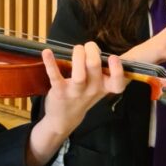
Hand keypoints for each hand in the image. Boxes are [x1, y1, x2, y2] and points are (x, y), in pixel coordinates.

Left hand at [26, 43, 126, 165]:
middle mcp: (92, 89)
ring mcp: (75, 92)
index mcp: (104, 87)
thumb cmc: (84, 96)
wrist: (65, 118)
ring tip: (77, 49)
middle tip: (88, 47)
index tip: (113, 57)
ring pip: (79, 74)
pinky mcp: (59, 91)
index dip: (117, 70)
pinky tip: (47, 52)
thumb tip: (109, 49)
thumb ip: (105, 70)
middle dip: (91, 50)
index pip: (118, 83)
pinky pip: (55, 76)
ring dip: (77, 56)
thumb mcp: (99, 87)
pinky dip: (50, 63)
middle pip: (95, 66)